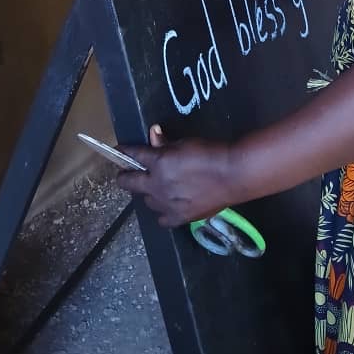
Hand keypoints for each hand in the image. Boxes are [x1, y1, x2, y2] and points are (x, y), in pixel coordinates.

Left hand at [116, 125, 233, 226]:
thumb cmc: (209, 152)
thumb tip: (154, 134)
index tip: (120, 150)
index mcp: (158, 162)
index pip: (134, 155)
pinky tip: (168, 205)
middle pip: (130, 183)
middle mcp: (157, 185)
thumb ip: (166, 143)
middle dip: (125, 177)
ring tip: (155, 188)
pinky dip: (162, 211)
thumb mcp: (185, 142)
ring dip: (148, 192)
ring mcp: (166, 203)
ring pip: (146, 200)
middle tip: (126, 174)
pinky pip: (162, 218)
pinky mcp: (178, 217)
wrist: (232, 175)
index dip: (125, 151)